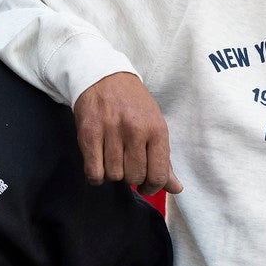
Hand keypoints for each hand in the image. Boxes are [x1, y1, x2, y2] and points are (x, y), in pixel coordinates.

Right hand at [75, 72, 180, 196]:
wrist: (104, 76)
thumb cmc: (133, 104)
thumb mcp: (155, 126)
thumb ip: (163, 160)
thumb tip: (176, 189)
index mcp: (156, 129)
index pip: (158, 175)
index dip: (151, 187)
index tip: (145, 185)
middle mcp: (135, 130)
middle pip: (134, 177)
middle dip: (130, 177)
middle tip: (126, 165)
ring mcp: (111, 131)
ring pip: (113, 176)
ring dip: (112, 174)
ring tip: (112, 160)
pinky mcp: (89, 133)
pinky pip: (94, 171)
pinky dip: (96, 176)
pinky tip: (99, 165)